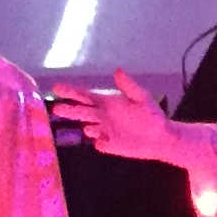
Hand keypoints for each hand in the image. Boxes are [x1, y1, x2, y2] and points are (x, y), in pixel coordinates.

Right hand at [49, 71, 183, 164]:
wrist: (161, 137)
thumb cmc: (152, 115)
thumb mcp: (142, 98)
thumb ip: (129, 87)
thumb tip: (117, 71)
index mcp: (107, 103)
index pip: (85, 97)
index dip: (71, 92)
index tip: (56, 88)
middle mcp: (102, 116)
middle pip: (81, 113)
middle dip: (69, 110)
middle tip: (55, 109)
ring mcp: (105, 131)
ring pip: (88, 128)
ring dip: (85, 127)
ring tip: (85, 126)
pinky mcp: (110, 145)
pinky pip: (100, 144)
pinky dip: (99, 142)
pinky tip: (99, 141)